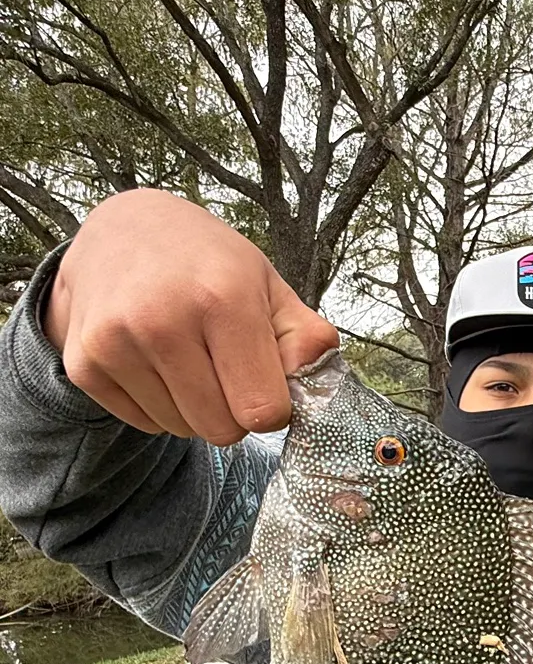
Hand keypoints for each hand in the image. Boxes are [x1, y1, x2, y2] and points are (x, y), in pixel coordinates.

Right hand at [44, 189, 338, 444]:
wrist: (123, 232)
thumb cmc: (209, 265)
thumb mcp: (269, 287)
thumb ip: (306, 338)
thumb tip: (318, 386)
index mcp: (223, 299)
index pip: (262, 410)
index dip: (275, 407)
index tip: (267, 381)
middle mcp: (162, 321)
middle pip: (221, 430)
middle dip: (235, 412)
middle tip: (228, 370)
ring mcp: (115, 343)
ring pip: (181, 430)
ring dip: (195, 409)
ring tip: (191, 359)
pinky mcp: (83, 364)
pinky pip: (144, 425)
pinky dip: (159, 406)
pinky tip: (158, 363)